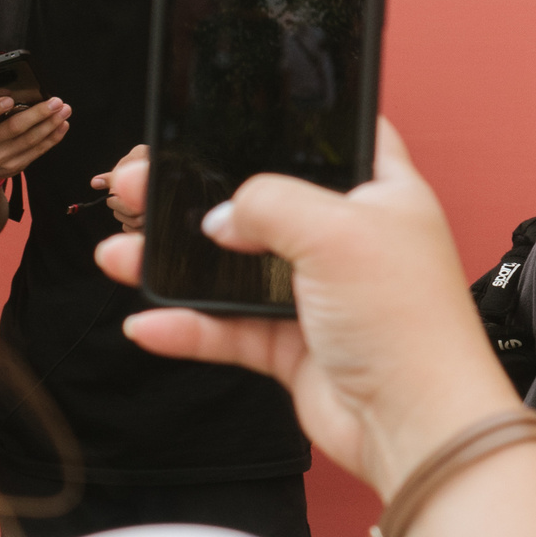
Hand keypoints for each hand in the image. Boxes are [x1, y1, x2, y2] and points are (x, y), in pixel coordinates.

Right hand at [0, 90, 70, 182]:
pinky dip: (52, 138)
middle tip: (55, 101)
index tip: (10, 99)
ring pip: (30, 140)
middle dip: (38, 113)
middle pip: (14, 128)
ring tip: (64, 110)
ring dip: (50, 124)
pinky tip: (62, 125)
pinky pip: (37, 151)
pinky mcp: (14, 166)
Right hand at [97, 119, 521, 494]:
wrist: (415, 424)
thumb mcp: (336, 230)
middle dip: (198, 194)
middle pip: (263, 202)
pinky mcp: (295, 347)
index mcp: (381, 193)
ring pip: (233, 268)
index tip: (234, 112)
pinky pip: (228, 329)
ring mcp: (319, 295)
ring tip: (120, 251)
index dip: (291, 120)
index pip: (339, 136)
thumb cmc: (406, 322)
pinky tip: (148, 321)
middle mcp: (349, 240)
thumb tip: (219, 217)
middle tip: (143, 182)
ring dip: (176, 262)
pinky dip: (187, 326)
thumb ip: (268, 203)